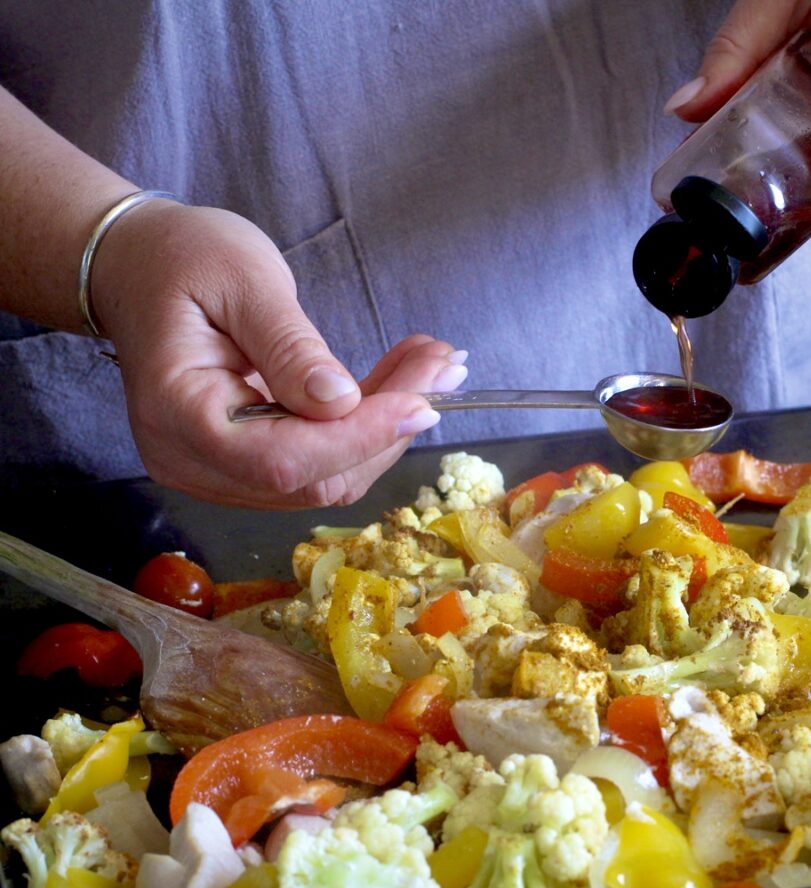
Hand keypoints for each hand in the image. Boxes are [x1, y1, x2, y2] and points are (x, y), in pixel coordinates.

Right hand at [90, 201, 466, 508]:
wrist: (139, 269)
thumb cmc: (181, 260)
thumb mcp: (241, 280)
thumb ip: (290, 347)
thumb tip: (342, 403)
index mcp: (177, 414)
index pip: (281, 458)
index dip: (358, 438)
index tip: (423, 403)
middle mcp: (193, 461)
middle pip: (312, 478)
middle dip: (388, 428)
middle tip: (444, 367)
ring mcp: (217, 471)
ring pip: (325, 477)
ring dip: (387, 428)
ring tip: (432, 367)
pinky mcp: (244, 466)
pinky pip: (318, 464)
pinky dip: (365, 428)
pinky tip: (400, 383)